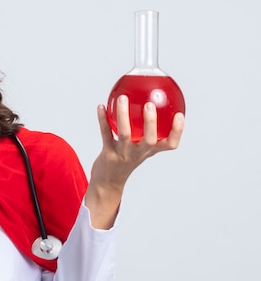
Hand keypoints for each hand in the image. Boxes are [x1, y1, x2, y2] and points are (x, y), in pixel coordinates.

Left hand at [85, 95, 184, 228]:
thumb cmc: (126, 160)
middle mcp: (138, 153)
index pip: (170, 144)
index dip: (177, 131)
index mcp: (149, 151)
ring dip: (123, 115)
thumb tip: (149, 103)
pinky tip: (101, 106)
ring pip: (125, 134)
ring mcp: (123, 154)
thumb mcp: (139, 148)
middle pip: (150, 140)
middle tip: (150, 104)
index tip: (179, 115)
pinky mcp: (108, 154)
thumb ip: (145, 132)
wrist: (108, 182)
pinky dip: (102, 119)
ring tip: (122, 98)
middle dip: (151, 123)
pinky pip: (105, 133)